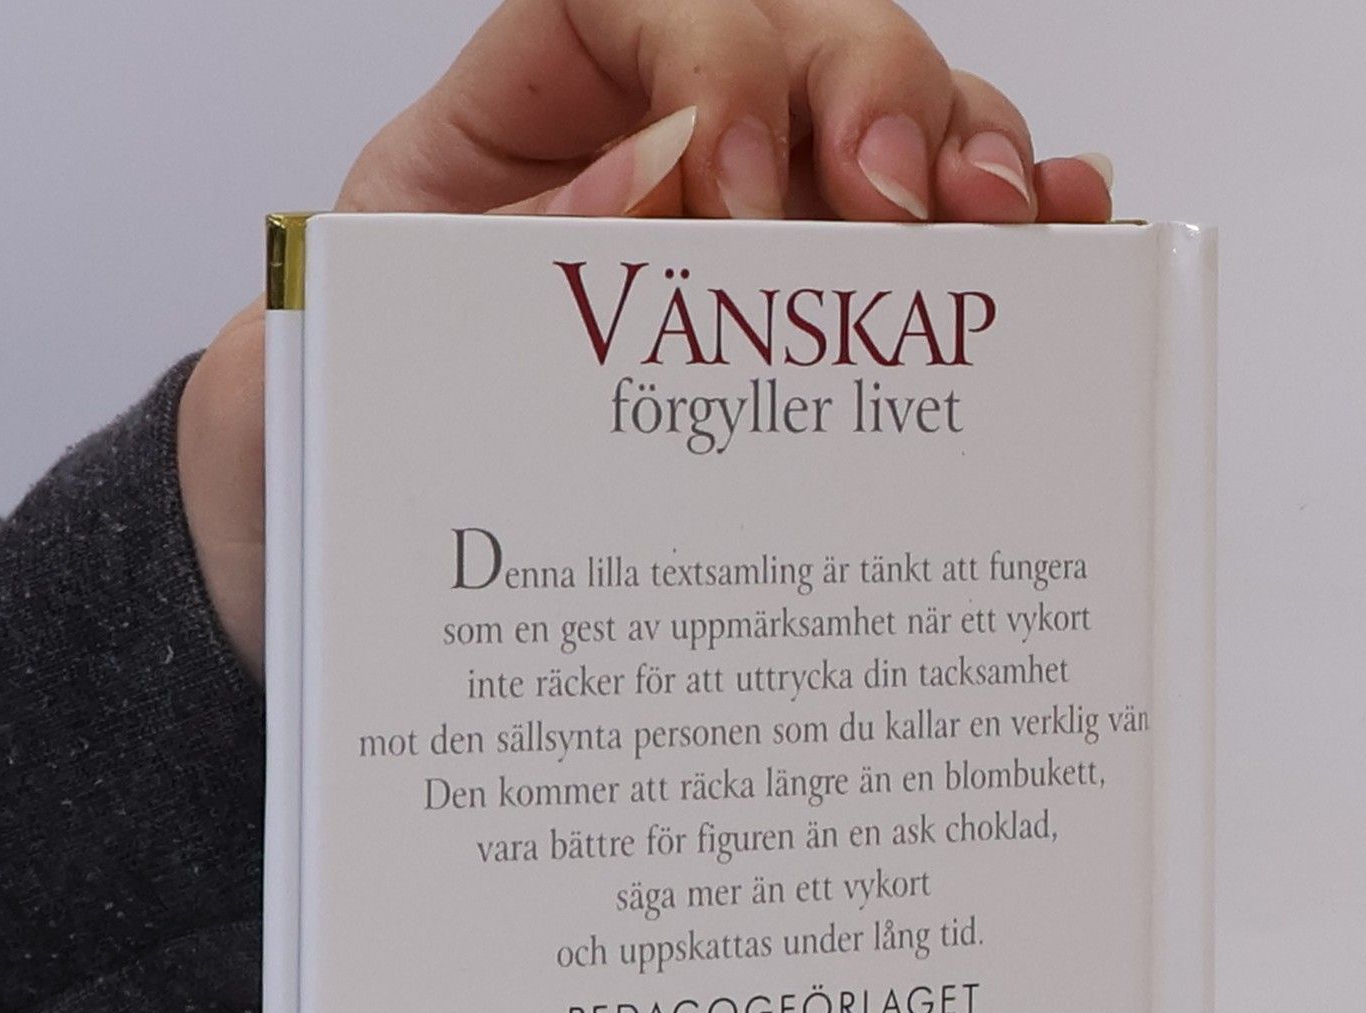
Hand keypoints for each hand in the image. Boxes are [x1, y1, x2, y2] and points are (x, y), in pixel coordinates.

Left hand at [178, 0, 1114, 674]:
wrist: (321, 600)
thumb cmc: (311, 478)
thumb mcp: (336, 366)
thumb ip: (463, 272)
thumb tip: (656, 182)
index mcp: (503, 145)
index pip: (627, 8)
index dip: (711, 58)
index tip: (742, 189)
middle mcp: (641, 172)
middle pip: (795, 38)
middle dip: (872, 94)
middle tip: (902, 201)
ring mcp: (743, 253)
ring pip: (888, 127)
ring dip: (965, 150)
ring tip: (1004, 224)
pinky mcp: (808, 352)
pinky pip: (919, 260)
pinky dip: (999, 239)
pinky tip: (1054, 241)